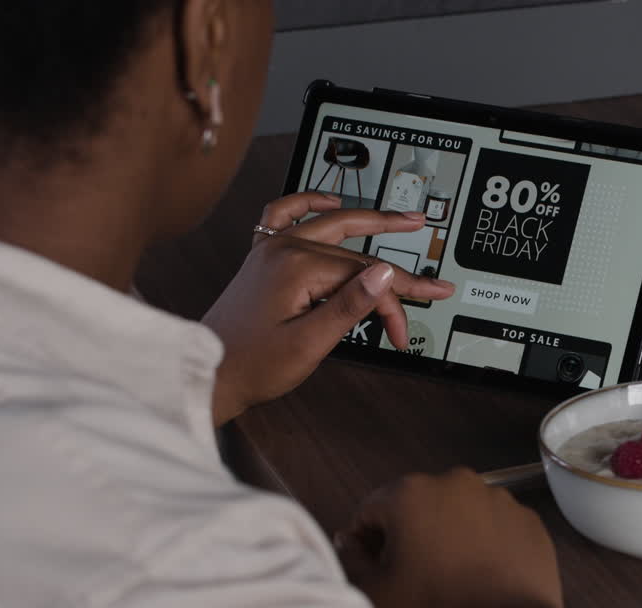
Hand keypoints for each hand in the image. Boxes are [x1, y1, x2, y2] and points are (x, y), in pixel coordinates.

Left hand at [201, 192, 453, 424]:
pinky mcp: (263, 257)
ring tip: (403, 221)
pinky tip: (330, 201)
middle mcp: (283, 249)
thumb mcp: (309, 343)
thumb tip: (384, 273)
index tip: (403, 333)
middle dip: (399, 271)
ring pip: (331, 226)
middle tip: (434, 280)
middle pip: (356, 254)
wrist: (207, 373)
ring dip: (369, 220)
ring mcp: (271, 249)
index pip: (364, 279)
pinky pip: (284, 214)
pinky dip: (309, 203)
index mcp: (296, 269)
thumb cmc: (252, 366)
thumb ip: (350, 305)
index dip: (391, 306)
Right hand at [335, 469, 589, 607]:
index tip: (374, 568)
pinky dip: (486, 541)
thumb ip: (351, 560)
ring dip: (449, 533)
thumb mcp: (375, 594)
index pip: (371, 510)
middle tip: (412, 574)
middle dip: (409, 533)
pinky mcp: (529, 519)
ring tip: (451, 575)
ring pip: (460, 512)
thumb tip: (349, 542)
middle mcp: (457, 482)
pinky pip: (496, 525)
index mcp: (412, 493)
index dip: (365, 541)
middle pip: (418, 505)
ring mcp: (499, 498)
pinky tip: (484, 574)